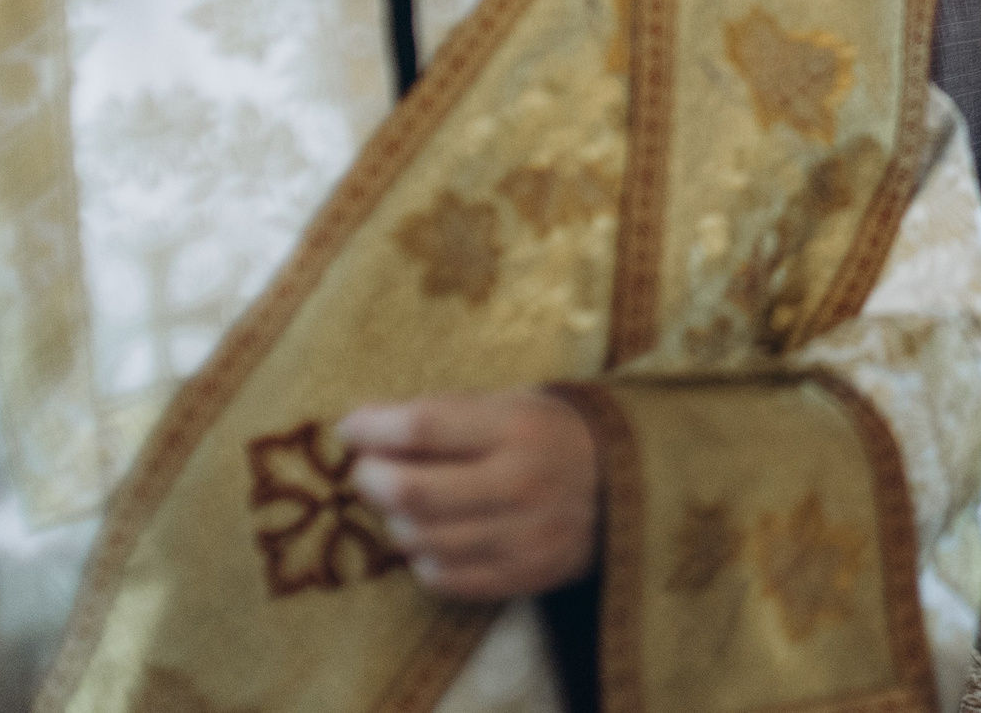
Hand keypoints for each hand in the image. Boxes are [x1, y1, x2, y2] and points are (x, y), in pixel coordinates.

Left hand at [339, 389, 599, 602]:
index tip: (351, 426)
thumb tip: (365, 425)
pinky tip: (434, 538)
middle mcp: (519, 482)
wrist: (629, 486)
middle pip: (411, 491)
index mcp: (519, 426)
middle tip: (367, 471)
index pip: (423, 427)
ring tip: (406, 504)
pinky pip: (443, 578)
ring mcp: (522, 536)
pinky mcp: (523, 576)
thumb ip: (447, 414)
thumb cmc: (555, 434)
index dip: (372, 427)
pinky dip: (424, 558)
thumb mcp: (514, 403)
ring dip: (396, 520)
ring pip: (418, 539)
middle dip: (371, 479)